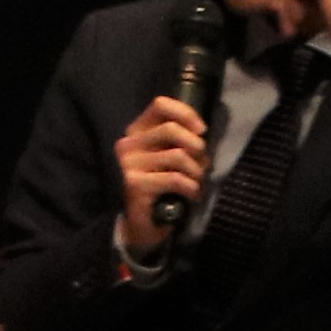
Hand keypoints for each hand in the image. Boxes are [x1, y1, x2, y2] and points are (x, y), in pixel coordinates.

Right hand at [109, 94, 211, 260]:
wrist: (140, 225)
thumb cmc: (159, 187)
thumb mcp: (167, 158)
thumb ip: (178, 141)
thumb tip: (202, 132)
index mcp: (136, 132)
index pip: (160, 105)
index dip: (186, 113)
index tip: (202, 131)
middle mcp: (128, 144)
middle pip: (171, 129)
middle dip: (196, 147)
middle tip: (203, 164)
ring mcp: (129, 164)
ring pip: (177, 156)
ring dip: (197, 172)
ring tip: (197, 182)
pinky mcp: (135, 185)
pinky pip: (175, 179)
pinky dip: (192, 188)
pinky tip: (192, 196)